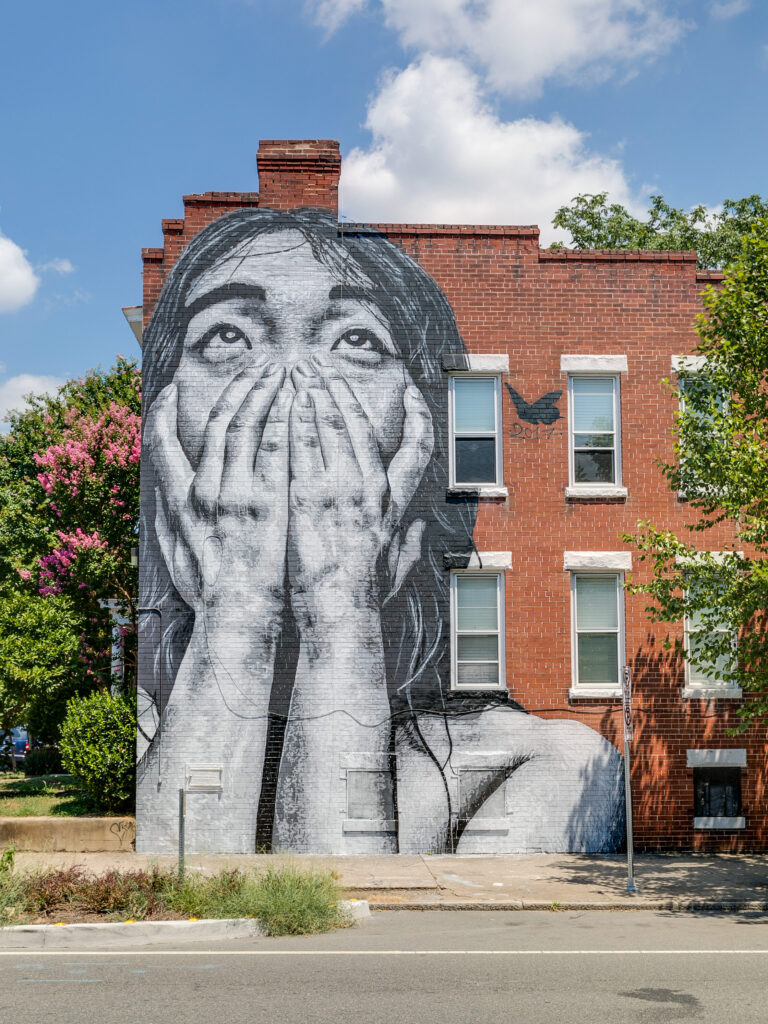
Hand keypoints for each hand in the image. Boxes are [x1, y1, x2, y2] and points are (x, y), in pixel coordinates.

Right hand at [144, 361, 290, 625]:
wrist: (238, 615)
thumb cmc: (208, 591)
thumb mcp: (173, 555)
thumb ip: (166, 520)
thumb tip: (160, 495)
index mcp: (178, 499)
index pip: (161, 442)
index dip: (161, 411)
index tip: (168, 390)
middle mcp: (204, 488)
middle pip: (216, 423)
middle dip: (234, 387)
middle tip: (250, 364)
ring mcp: (237, 492)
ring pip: (245, 426)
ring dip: (260, 392)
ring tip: (275, 370)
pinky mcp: (269, 499)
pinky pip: (274, 447)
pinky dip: (281, 417)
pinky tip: (293, 399)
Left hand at [287, 355, 432, 624]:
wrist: (339, 614)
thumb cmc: (365, 596)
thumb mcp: (397, 568)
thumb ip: (410, 545)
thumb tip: (423, 531)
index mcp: (395, 501)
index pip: (419, 445)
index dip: (419, 412)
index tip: (409, 389)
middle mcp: (371, 487)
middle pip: (360, 422)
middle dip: (342, 386)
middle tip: (325, 363)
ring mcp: (339, 488)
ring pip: (329, 423)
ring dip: (314, 391)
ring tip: (299, 367)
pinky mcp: (307, 496)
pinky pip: (300, 444)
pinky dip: (294, 417)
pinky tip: (284, 398)